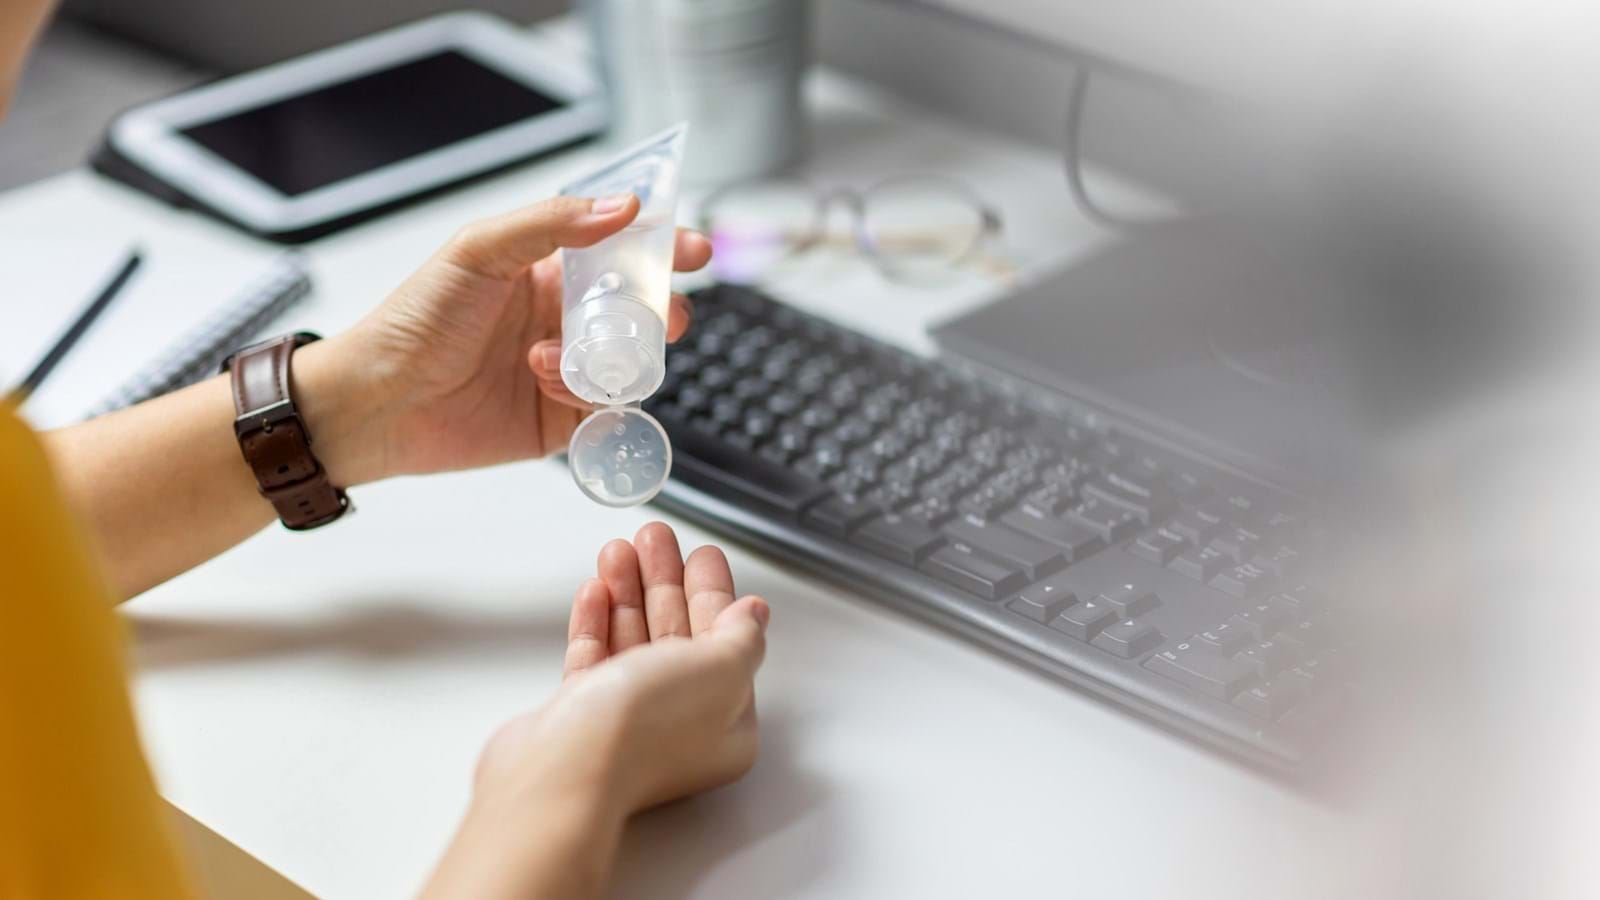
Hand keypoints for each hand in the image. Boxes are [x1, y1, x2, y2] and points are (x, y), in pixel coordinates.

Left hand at [296, 195, 711, 485]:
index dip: (661, 247)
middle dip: (659, 311)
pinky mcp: (562, 420)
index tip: (691, 248)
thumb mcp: (479, 252)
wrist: (379, 401)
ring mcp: (565, 370)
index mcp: (546, 270)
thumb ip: (550, 224)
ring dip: (607, 358)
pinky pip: (607, 408)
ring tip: (551, 360)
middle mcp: (562, 319)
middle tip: (660, 316)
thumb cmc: (415, 321)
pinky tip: (545, 384)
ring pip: (630, 362)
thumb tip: (620, 206)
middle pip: (641, 311)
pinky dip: (587, 395)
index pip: (620, 251)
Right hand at [421, 523, 769, 899]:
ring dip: (627, 592)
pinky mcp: (582, 718)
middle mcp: (679, 725)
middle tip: (654, 538)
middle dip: (665, 581)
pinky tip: (595, 589)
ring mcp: (628, 722)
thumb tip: (753, 615)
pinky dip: (596, 622)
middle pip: (678, 636)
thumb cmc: (645, 728)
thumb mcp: (720, 669)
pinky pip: (594, 661)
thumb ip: (741, 637)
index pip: (725, 642)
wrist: (563, 769)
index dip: (714, 592)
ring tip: (618, 550)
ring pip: (634, 643)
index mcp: (727, 722)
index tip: (702, 554)